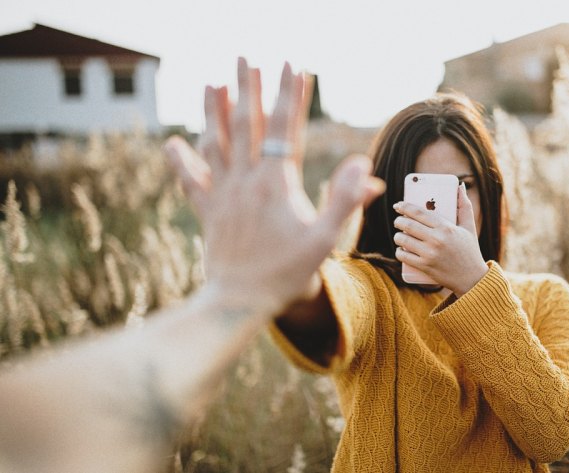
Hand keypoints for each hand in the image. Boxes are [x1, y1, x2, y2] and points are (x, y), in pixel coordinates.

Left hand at [165, 58, 383, 314]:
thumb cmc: (288, 273)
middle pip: (246, 124)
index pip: (286, 128)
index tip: (294, 65)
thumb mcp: (326, 239)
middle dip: (249, 88)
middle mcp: (246, 181)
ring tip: (213, 83)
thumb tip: (364, 166)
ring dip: (214, 110)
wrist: (241, 302)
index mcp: (276, 183)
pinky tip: (172, 142)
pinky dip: (181, 160)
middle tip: (247, 58)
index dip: (291, 95)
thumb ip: (346, 200)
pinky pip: (191, 180)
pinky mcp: (208, 212)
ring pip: (216, 143)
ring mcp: (223, 194)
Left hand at [393, 183, 487, 295]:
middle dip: (399, 221)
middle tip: (398, 221)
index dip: (405, 207)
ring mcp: (429, 254)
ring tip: (400, 235)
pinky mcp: (424, 266)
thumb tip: (460, 186)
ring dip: (397, 236)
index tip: (398, 205)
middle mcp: (436, 240)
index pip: (419, 212)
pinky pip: (403, 255)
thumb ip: (464, 205)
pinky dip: (399, 251)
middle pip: (407, 225)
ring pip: (402, 239)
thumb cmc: (470, 250)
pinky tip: (401, 249)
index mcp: (446, 227)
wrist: (472, 278)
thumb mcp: (469, 227)